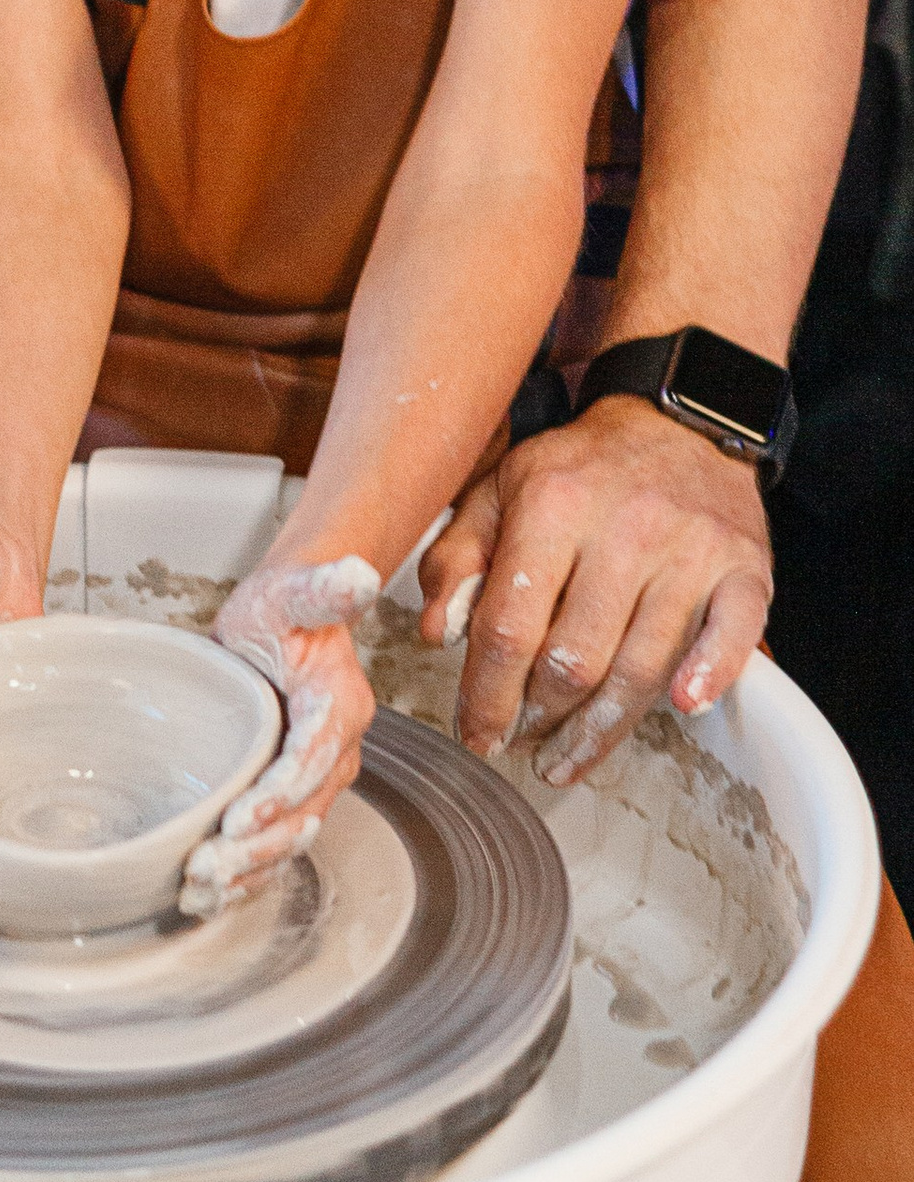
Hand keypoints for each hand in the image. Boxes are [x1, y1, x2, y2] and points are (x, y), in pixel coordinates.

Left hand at [190, 554, 382, 912]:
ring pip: (289, 839)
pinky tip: (213, 895)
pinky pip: (277, 844)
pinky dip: (249, 875)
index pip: (313, 758)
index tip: (241, 817)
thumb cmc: (284, 609)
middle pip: (302, 813)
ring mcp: (315, 780)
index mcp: (339, 706)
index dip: (280, 791)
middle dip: (256, 848)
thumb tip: (357, 574)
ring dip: (249, 872)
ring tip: (201, 890)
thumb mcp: (294, 591)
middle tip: (205, 868)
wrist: (283, 623)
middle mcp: (336, 752)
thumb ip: (323, 587)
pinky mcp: (291, 796)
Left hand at [419, 399, 773, 783]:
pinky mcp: (745, 568)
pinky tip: (684, 709)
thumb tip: (436, 634)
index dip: (487, 695)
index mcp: (552, 506)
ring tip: (568, 759)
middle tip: (521, 744)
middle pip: (575, 659)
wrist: (679, 423)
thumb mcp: (499, 489)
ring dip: (601, 729)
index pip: (510, 626)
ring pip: (641, 667)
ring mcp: (690, 551)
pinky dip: (710, 676)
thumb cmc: (580, 469)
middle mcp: (624, 529)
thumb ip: (457, 557)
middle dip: (539, 718)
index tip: (475, 734)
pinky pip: (731, 635)